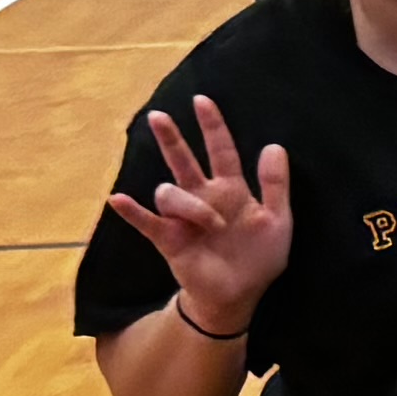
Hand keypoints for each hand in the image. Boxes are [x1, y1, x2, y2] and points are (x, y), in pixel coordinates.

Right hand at [104, 96, 294, 328]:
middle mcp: (203, 198)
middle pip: (182, 160)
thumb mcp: (278, 221)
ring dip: (192, 207)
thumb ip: (275, 186)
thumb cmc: (259, 258)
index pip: (220, 151)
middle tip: (158, 116)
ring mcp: (183, 217)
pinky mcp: (169, 238)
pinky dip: (132, 211)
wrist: (240, 294)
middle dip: (172, 138)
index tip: (202, 101)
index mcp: (231, 190)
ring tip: (213, 226)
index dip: (212, 127)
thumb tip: (274, 146)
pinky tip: (119, 200)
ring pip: (171, 192)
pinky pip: (146, 221)